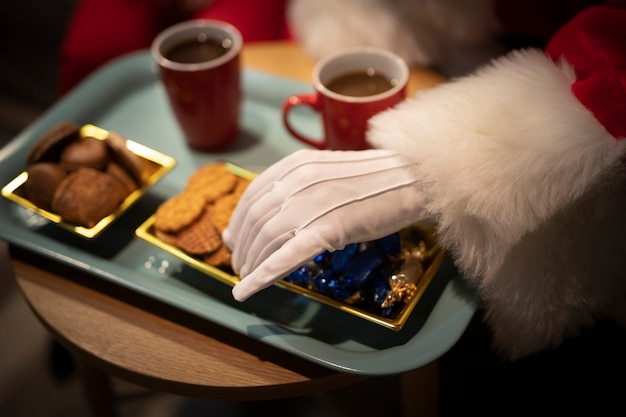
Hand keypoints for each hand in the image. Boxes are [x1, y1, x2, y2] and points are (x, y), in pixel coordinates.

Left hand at [223, 148, 430, 300]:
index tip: (233, 240)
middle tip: (240, 265)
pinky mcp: (329, 228)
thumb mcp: (329, 173)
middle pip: (255, 219)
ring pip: (266, 239)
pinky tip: (246, 291)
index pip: (253, 195)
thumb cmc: (376, 179)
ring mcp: (313, 204)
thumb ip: (298, 187)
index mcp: (297, 165)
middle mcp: (299, 180)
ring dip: (250, 263)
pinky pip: (287, 256)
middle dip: (242, 247)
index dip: (238, 221)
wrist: (414, 179)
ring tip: (246, 278)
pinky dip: (262, 276)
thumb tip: (270, 211)